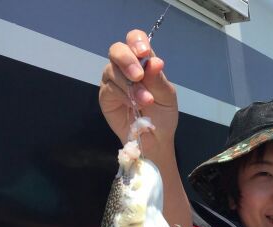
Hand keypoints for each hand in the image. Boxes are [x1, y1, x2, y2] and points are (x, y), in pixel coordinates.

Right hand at [99, 29, 178, 159]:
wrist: (155, 139)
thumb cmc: (163, 115)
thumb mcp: (166, 96)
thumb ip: (158, 79)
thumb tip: (154, 61)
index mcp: (142, 62)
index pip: (135, 40)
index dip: (136, 41)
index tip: (144, 52)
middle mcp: (125, 67)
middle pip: (117, 50)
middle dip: (127, 60)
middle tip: (139, 76)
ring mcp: (113, 80)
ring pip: (112, 70)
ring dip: (130, 85)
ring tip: (146, 100)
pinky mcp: (106, 95)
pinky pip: (110, 88)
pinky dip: (123, 95)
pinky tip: (134, 104)